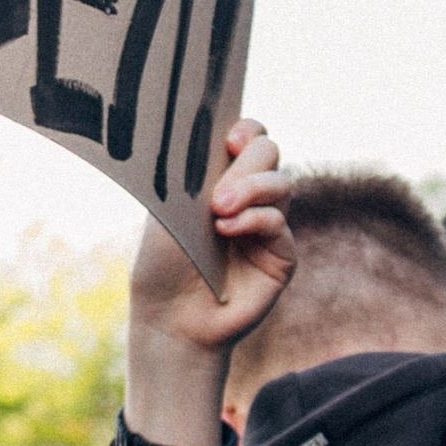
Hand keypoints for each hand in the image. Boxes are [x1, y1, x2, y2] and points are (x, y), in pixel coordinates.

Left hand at [124, 116, 293, 443]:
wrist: (172, 317)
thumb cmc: (163, 263)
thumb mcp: (172, 206)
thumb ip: (198, 172)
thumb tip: (219, 136)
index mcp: (221, 177)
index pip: (248, 136)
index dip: (246, 129)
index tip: (229, 139)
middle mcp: (250, 197)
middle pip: (270, 152)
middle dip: (248, 161)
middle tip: (218, 189)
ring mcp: (268, 226)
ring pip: (281, 184)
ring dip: (251, 190)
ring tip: (219, 212)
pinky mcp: (282, 256)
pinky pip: (279, 223)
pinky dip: (255, 220)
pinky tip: (227, 230)